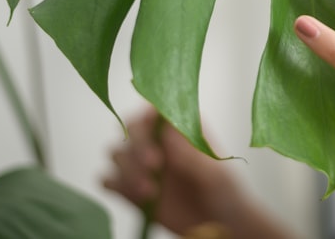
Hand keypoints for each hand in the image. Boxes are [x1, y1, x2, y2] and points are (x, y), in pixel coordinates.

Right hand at [102, 108, 236, 234]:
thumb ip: (191, 155)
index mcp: (181, 127)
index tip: (157, 138)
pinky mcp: (131, 188)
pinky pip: (109, 180)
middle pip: (131, 128)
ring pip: (117, 153)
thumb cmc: (225, 192)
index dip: (149, 118)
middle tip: (154, 165)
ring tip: (150, 192)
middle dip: (137, 145)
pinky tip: (135, 197)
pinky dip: (115, 185)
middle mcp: (159, 141)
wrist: (220, 226)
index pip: (156, 109)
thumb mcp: (215, 174)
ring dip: (127, 170)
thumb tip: (167, 132)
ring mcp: (143, 164)